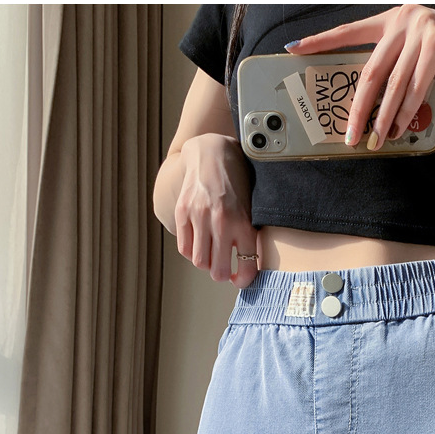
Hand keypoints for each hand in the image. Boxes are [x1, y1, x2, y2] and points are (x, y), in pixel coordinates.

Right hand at [175, 133, 258, 288]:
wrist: (212, 153)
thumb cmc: (236, 183)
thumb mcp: (251, 208)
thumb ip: (250, 235)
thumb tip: (247, 268)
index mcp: (244, 222)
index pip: (247, 266)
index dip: (244, 280)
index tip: (240, 279)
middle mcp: (222, 222)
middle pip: (218, 272)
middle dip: (221, 274)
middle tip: (223, 268)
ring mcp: (200, 217)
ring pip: (199, 262)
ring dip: (205, 263)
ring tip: (210, 253)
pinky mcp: (183, 212)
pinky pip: (184, 248)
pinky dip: (191, 251)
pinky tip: (198, 242)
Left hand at [284, 5, 434, 150]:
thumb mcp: (417, 62)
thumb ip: (395, 71)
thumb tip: (368, 106)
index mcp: (393, 18)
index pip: (350, 31)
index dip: (321, 41)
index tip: (295, 49)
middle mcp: (404, 17)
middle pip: (370, 70)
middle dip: (358, 108)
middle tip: (348, 135)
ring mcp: (421, 27)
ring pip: (392, 84)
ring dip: (383, 119)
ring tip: (376, 141)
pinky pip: (415, 87)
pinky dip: (407, 112)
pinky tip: (401, 129)